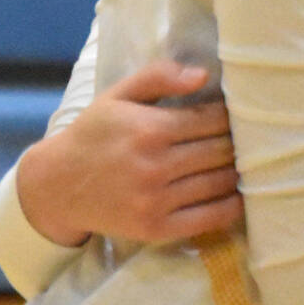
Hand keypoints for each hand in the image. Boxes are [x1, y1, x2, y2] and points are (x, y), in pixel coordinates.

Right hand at [15, 62, 240, 247]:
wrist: (54, 187)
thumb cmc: (93, 135)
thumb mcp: (117, 96)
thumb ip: (158, 76)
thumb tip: (203, 75)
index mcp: (150, 129)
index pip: (216, 120)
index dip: (233, 116)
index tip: (239, 115)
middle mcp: (155, 166)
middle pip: (223, 151)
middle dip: (240, 143)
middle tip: (250, 139)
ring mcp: (155, 201)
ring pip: (221, 182)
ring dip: (240, 171)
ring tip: (248, 162)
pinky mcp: (156, 229)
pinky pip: (210, 218)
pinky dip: (233, 205)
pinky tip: (240, 193)